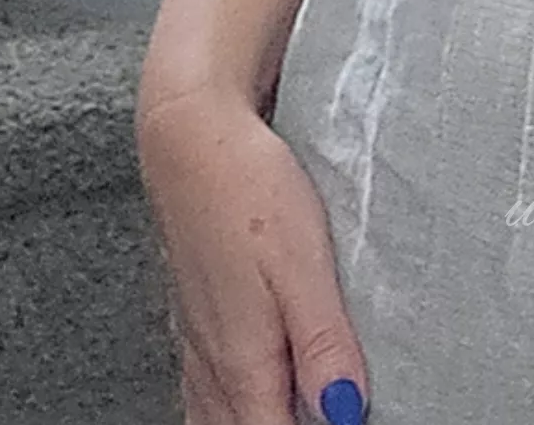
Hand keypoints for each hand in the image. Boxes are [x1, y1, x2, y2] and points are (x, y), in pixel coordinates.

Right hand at [136, 84, 370, 423]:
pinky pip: (208, 390)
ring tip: (295, 406)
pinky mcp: (196, 315)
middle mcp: (213, 363)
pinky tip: (252, 391)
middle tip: (326, 414)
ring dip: (257, 420)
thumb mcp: (301, 263)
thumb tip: (344, 412)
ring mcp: (198, 342)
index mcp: (243, 362)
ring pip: (220, 418)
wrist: (190, 136)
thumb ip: (323, 343)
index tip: (344, 421)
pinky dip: (234, 405)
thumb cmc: (246, 188)